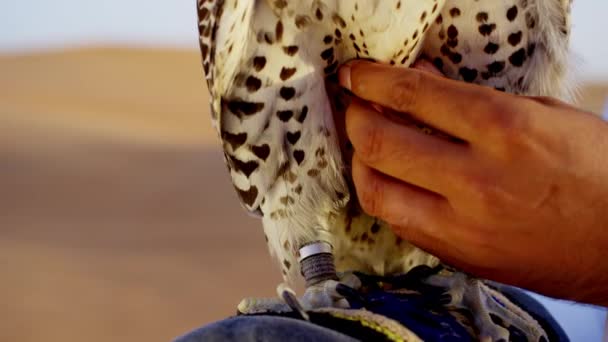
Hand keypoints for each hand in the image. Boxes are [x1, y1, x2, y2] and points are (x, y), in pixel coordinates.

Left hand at [339, 60, 607, 306]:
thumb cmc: (594, 171)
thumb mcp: (542, 115)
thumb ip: (472, 99)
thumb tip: (420, 79)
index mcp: (504, 130)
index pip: (412, 95)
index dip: (372, 79)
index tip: (354, 74)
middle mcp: (476, 179)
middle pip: (379, 143)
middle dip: (354, 116)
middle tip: (353, 105)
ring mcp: (462, 225)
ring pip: (376, 191)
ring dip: (359, 161)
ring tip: (364, 144)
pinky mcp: (458, 256)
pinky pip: (399, 222)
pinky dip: (385, 195)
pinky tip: (390, 179)